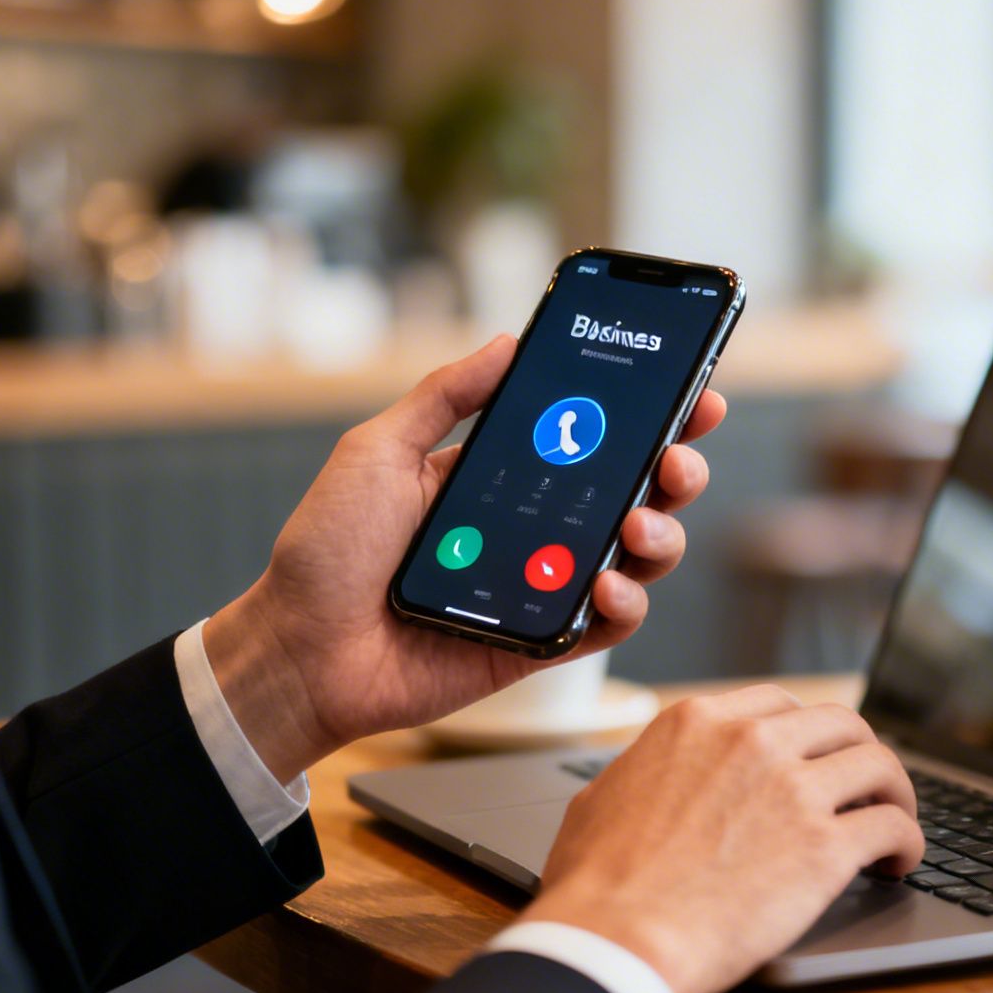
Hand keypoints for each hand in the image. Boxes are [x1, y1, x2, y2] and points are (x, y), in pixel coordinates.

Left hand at [203, 335, 726, 780]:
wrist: (299, 650)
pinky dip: (624, 605)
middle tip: (676, 458)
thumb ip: (445, 397)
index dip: (650, 417)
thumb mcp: (377, 451)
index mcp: (502, 476)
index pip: (593, 438)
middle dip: (675, 470)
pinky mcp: (539, 644)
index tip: (692, 394)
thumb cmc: (326, 552)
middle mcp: (534, 530)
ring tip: (638, 524)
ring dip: (660, 535)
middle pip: (634, 494)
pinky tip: (608, 585)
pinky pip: (605, 626)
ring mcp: (542, 587)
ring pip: (637, 559)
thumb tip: (507, 341)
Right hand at [517, 685, 923, 992]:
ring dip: (895, 793)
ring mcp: (793, 790)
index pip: (779, 702)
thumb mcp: (602, 796)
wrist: (617, 939)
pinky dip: (906, 842)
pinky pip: (892, 826)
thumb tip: (649, 778)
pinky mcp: (825, 848)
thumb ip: (643, 773)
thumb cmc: (595, 884)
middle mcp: (752, 741)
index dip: (808, 732)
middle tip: (864, 789)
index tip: (815, 758)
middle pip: (841, 723)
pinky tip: (898, 863)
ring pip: (878, 765)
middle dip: (858, 754)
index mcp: (698, 723)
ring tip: (894, 822)